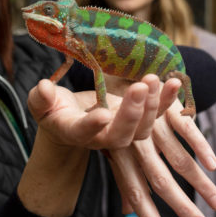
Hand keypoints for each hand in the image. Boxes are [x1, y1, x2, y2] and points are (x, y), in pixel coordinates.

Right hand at [27, 76, 175, 149]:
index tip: (100, 115)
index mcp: (74, 131)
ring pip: (143, 128)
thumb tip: (45, 88)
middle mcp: (101, 137)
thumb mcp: (40, 102)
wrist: (69, 121)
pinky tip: (174, 81)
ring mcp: (122, 131)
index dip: (92, 127)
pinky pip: (157, 114)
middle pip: (121, 135)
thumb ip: (41, 98)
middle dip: (132, 113)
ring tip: (153, 79)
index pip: (83, 133)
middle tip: (138, 88)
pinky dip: (167, 100)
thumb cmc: (52, 109)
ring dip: (152, 105)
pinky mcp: (137, 120)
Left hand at [105, 78, 215, 216]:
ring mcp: (151, 124)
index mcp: (122, 154)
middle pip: (160, 180)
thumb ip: (125, 176)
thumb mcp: (116, 144)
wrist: (117, 68)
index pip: (135, 191)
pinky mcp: (165, 107)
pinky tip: (213, 165)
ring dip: (199, 183)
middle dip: (181, 206)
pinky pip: (185, 128)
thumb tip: (127, 212)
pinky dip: (200, 146)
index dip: (148, 215)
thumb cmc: (118, 113)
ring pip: (178, 158)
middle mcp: (136, 142)